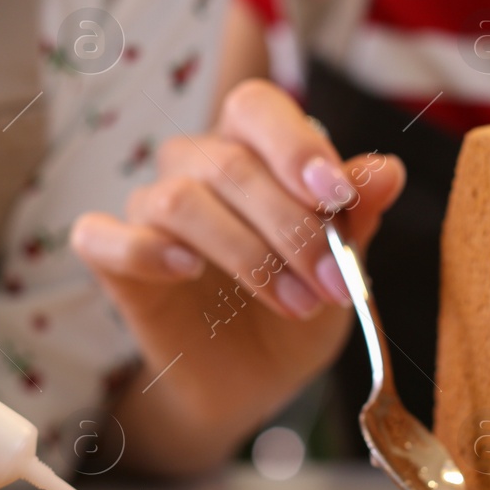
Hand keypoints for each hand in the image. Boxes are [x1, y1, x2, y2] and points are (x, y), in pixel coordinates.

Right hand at [71, 79, 404, 468]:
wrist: (256, 382)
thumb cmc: (299, 304)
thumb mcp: (343, 265)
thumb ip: (357, 216)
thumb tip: (387, 170)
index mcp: (250, 145)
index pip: (258, 107)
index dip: (296, 144)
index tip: (339, 197)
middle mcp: (194, 165)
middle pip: (229, 164)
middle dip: (292, 228)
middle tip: (335, 284)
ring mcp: (148, 210)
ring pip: (180, 200)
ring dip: (247, 255)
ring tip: (297, 304)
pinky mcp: (114, 260)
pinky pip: (103, 237)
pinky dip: (146, 249)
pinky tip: (187, 269)